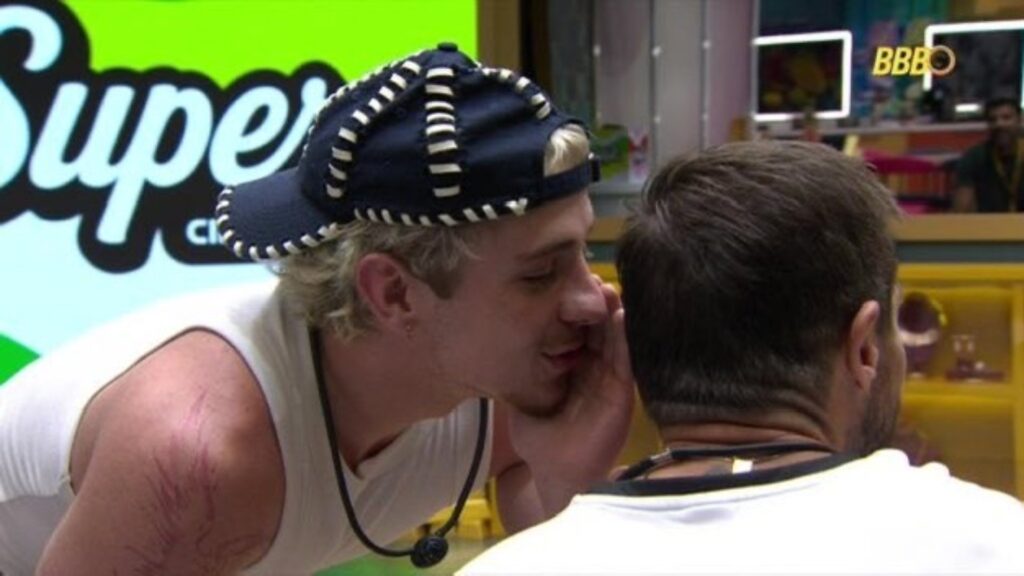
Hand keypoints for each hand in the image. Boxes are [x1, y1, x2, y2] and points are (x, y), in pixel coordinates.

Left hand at [506, 277, 634, 513]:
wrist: (552, 472)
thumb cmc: (539, 436)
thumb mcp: (522, 391)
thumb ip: (518, 364)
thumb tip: (491, 334)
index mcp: (575, 363)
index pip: (580, 326)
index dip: (576, 304)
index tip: (569, 280)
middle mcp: (596, 366)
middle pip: (601, 326)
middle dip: (597, 301)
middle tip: (590, 277)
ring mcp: (611, 378)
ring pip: (617, 337)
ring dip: (614, 312)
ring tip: (606, 288)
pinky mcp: (622, 392)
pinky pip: (626, 360)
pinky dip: (625, 338)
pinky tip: (621, 316)